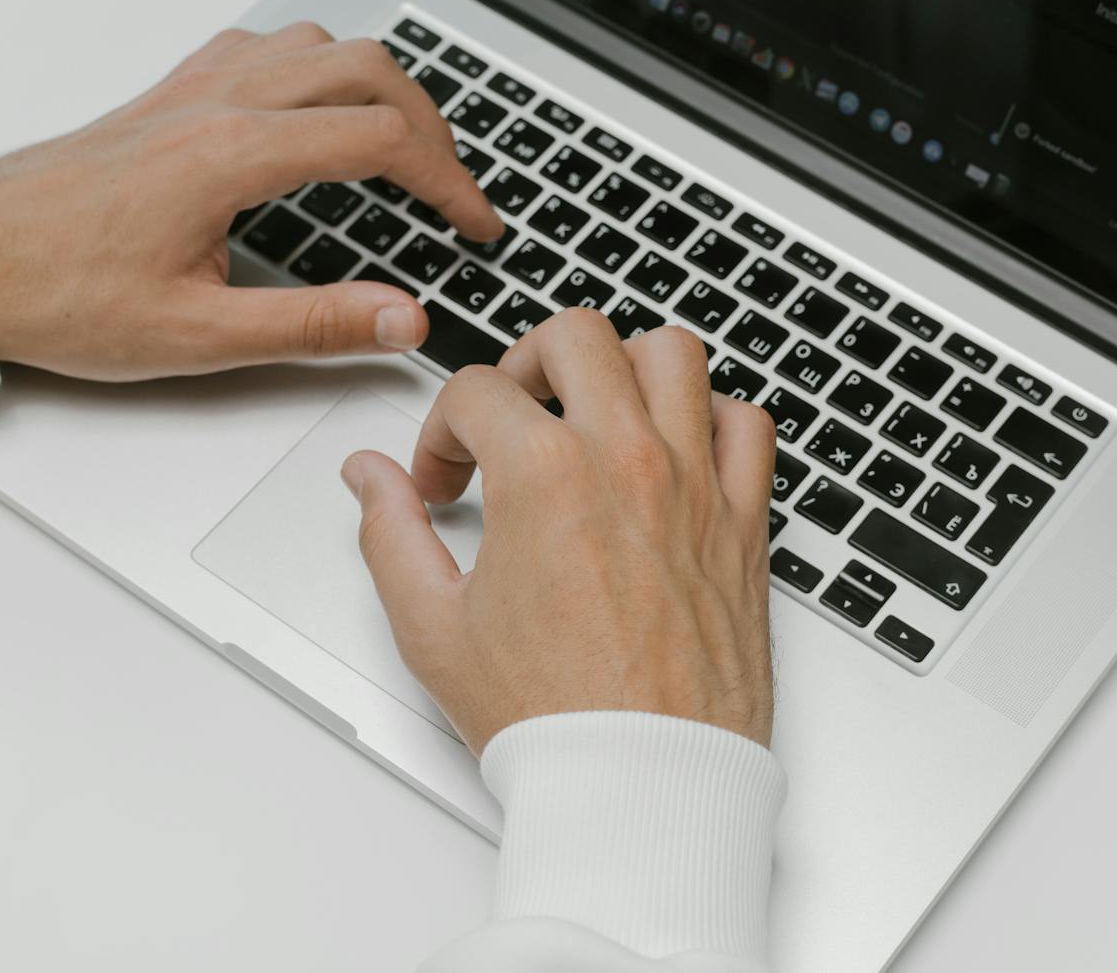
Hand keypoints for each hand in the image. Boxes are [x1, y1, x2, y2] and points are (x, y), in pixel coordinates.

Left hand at [0, 23, 502, 380]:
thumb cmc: (62, 295)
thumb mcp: (197, 336)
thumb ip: (313, 324)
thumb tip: (403, 319)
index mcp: (234, 154)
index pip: (383, 139)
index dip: (449, 182)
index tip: (475, 224)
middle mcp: (219, 102)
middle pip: (368, 69)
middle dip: (432, 125)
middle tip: (454, 186)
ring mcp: (193, 87)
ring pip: (321, 46)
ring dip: (380, 86)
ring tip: (404, 148)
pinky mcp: (170, 93)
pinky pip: (267, 47)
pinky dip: (319, 70)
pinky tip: (317, 116)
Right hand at [341, 311, 778, 754]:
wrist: (642, 781)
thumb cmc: (551, 719)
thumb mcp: (432, 627)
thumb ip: (390, 534)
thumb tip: (369, 478)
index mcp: (544, 477)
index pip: (476, 390)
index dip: (440, 432)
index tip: (444, 480)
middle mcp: (626, 461)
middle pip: (575, 336)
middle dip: (526, 363)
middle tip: (513, 417)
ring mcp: (695, 484)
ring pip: (672, 353)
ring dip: (624, 366)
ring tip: (594, 411)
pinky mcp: (744, 520)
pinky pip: (747, 424)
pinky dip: (712, 419)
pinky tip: (675, 451)